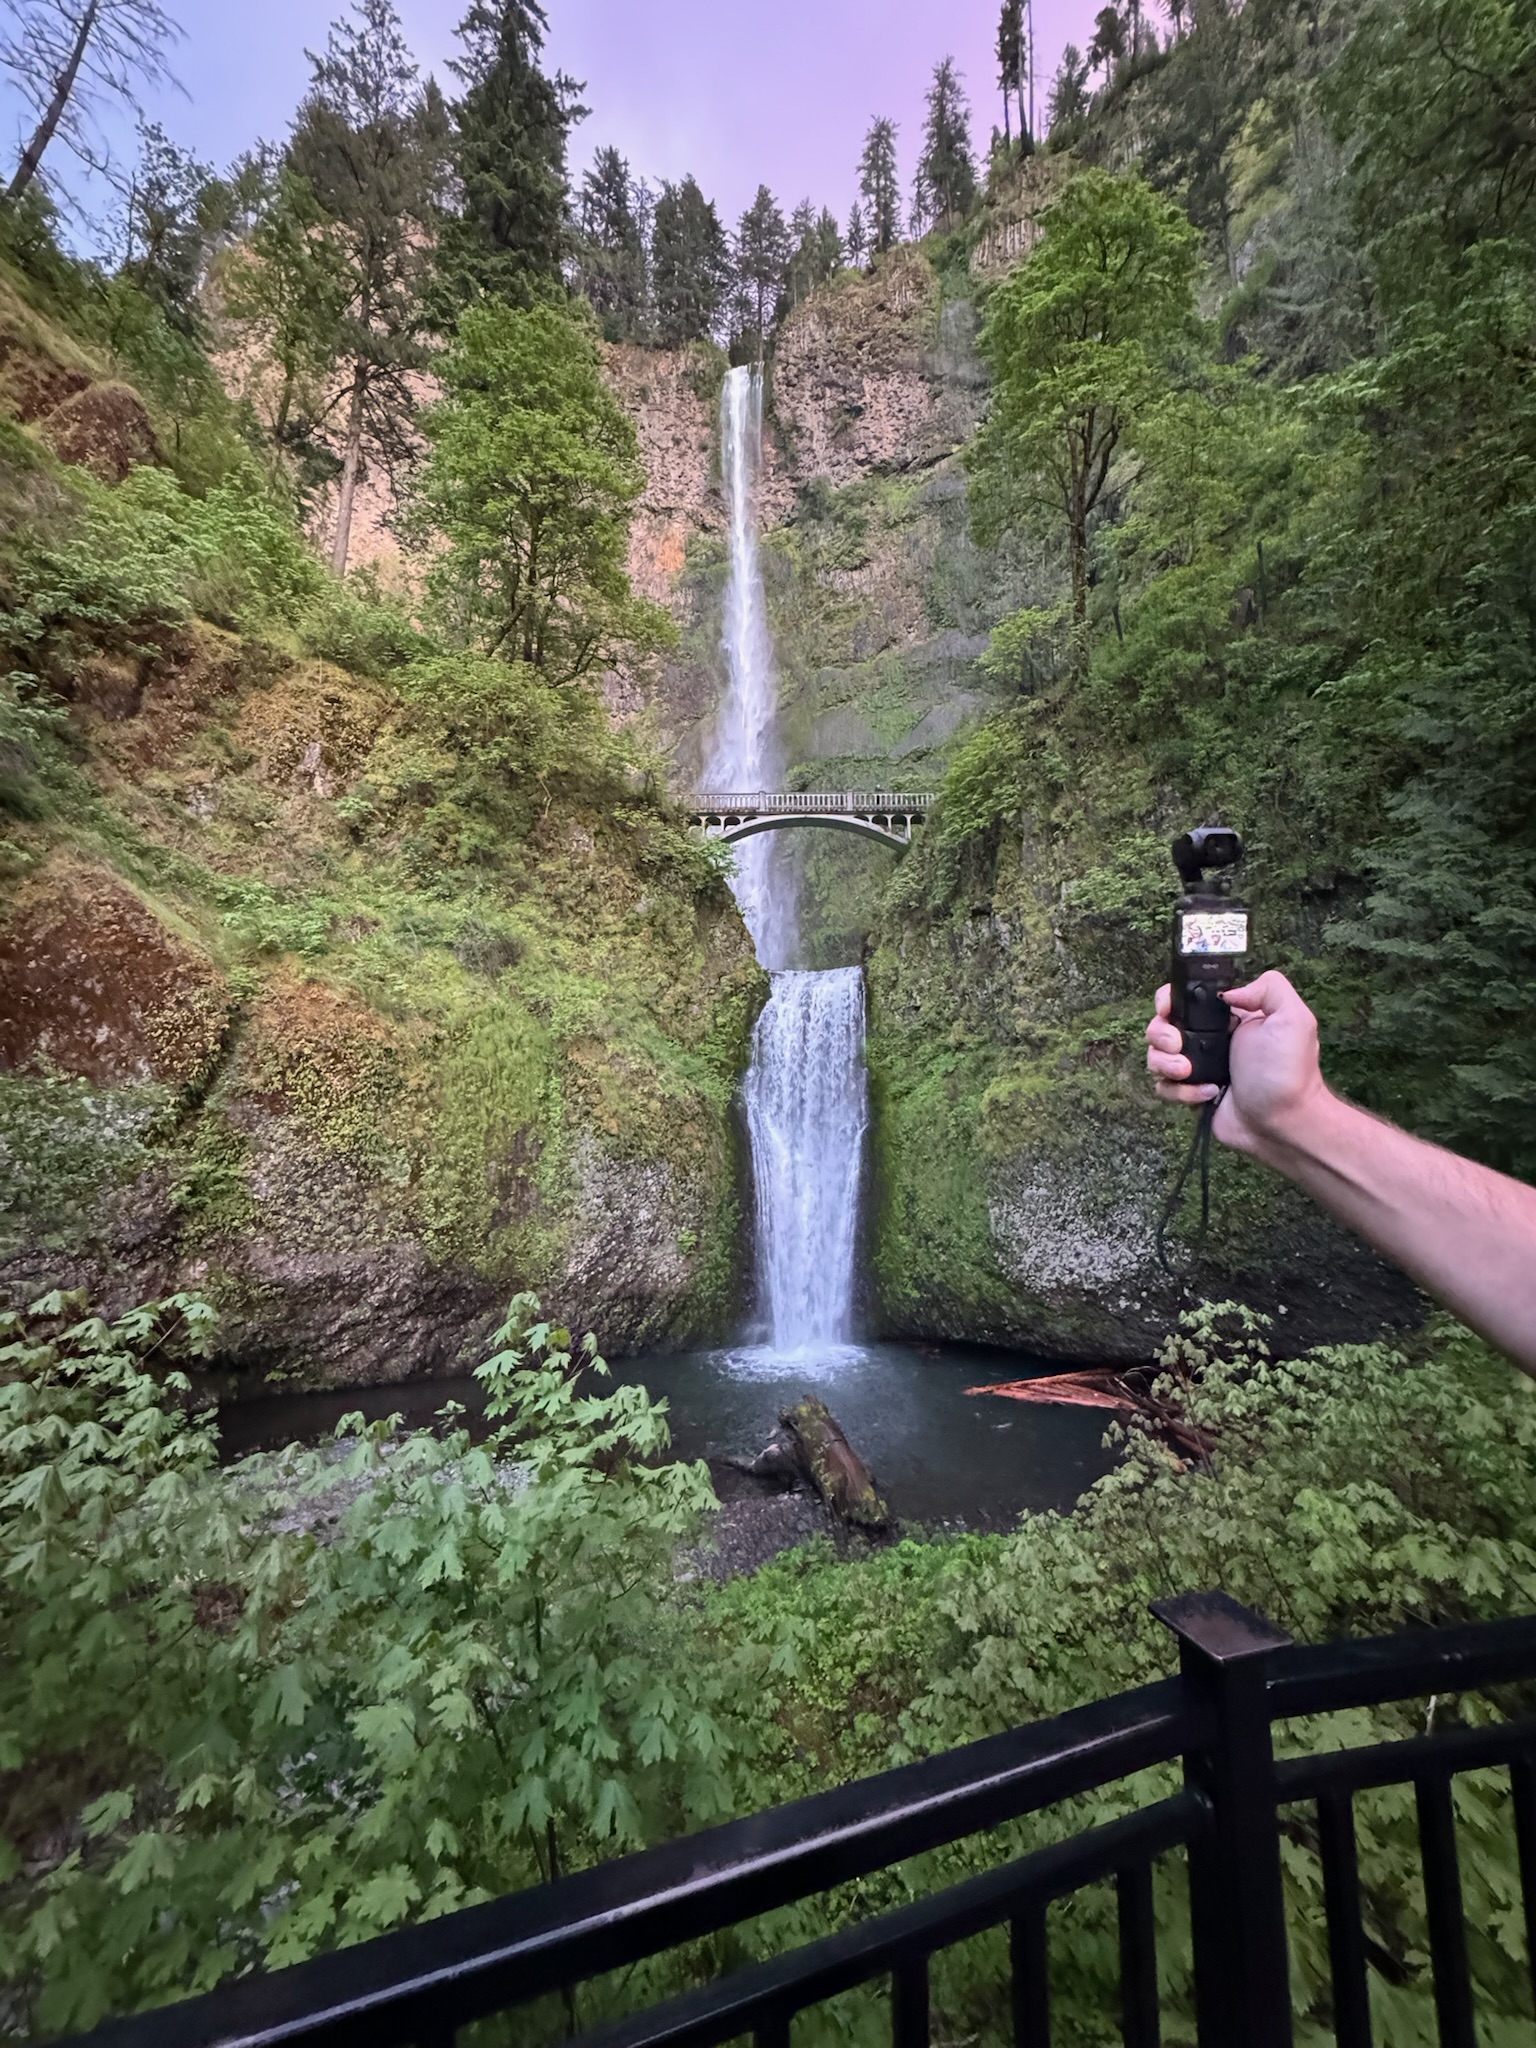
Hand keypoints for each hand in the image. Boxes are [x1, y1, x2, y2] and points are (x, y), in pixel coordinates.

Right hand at [1145, 970, 1328, 1152]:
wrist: (1282, 1122)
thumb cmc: (1288, 1073)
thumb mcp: (1292, 1018)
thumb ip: (1268, 988)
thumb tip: (1228, 992)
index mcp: (1228, 1017)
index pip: (1185, 998)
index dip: (1168, 1001)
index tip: (1167, 1011)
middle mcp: (1209, 1039)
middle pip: (1161, 1026)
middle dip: (1161, 1035)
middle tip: (1177, 1046)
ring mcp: (1198, 1067)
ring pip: (1157, 1057)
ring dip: (1165, 1063)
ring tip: (1188, 1072)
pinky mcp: (1191, 1093)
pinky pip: (1165, 1087)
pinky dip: (1180, 1090)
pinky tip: (1208, 1093)